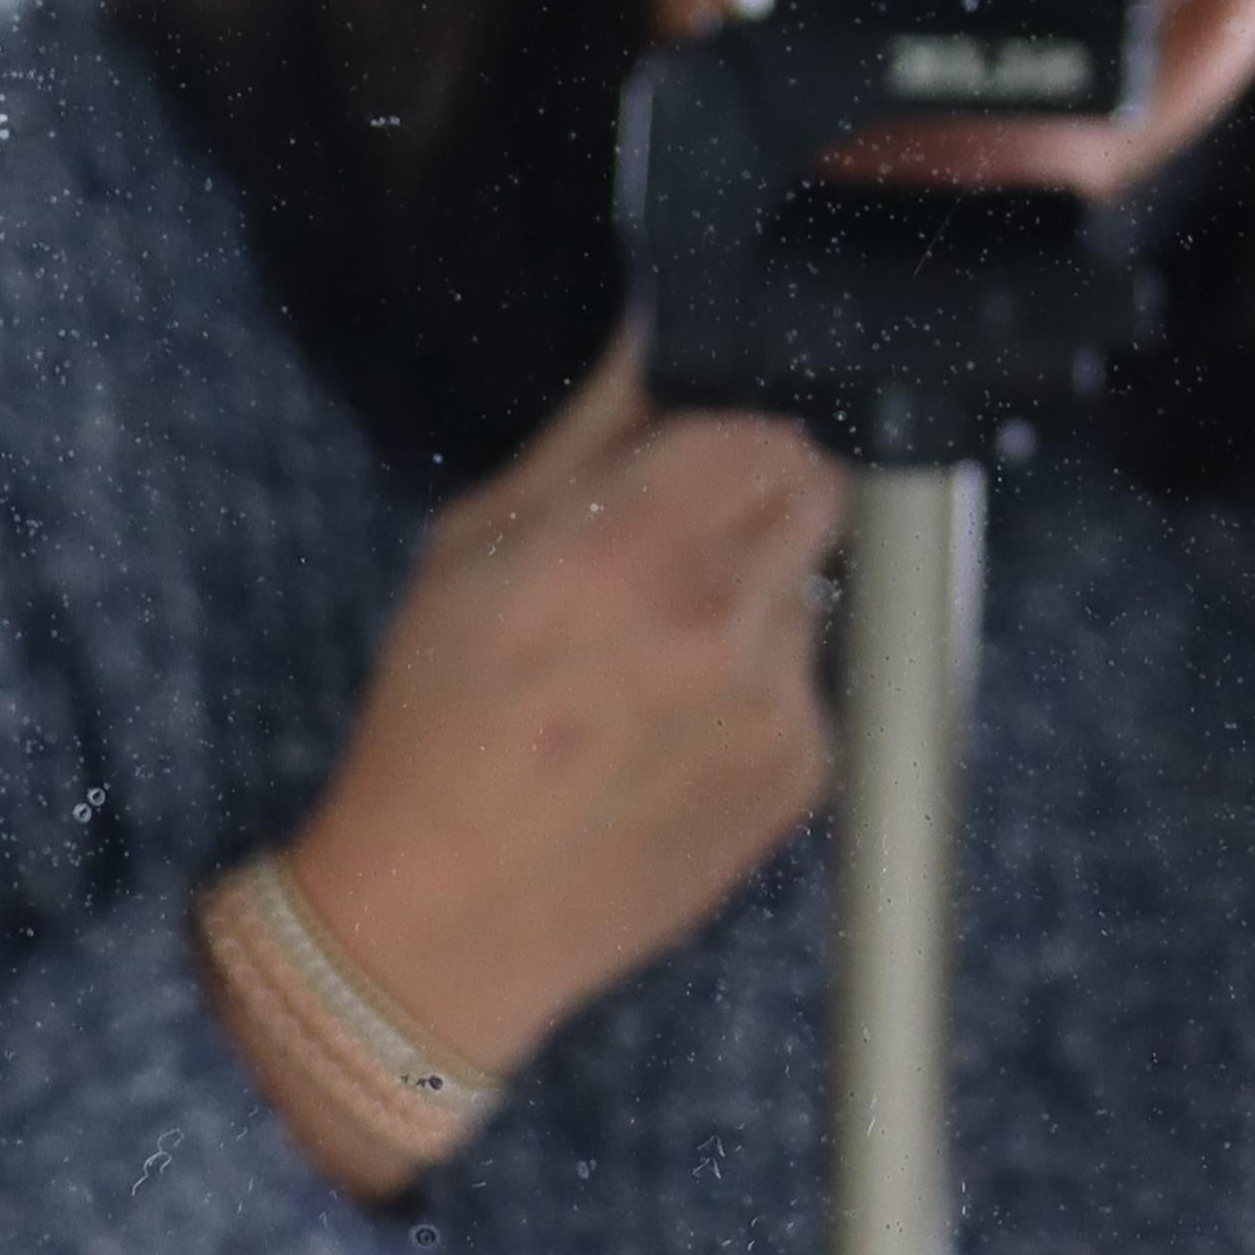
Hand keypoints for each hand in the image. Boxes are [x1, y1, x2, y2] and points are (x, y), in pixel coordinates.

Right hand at [253, 337, 839, 1183]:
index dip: (732, 431)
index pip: (769, 427)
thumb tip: (661, 330)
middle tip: (680, 544)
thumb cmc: (436, 728)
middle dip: (759, 496)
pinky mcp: (802, 778)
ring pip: (812, 585)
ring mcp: (776, 706)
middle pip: (819, 491)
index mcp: (630, 549)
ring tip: (655, 658)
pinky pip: (809, 681)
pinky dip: (759, 684)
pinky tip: (672, 728)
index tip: (694, 455)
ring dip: (756, 593)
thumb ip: (590, 429)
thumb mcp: (473, 548)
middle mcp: (721, 623)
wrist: (445, 924)